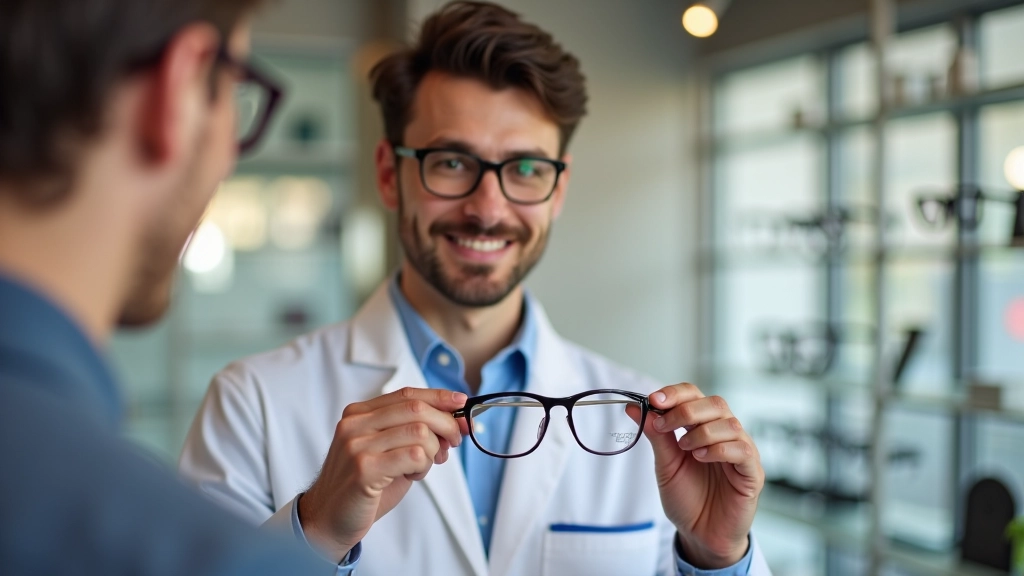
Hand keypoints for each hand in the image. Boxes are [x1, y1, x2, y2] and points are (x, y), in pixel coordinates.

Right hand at [298, 387, 466, 560]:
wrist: (328, 519)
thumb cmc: (363, 486)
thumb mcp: (388, 451)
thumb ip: (414, 433)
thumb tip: (456, 421)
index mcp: (359, 414)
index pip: (406, 394)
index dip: (438, 397)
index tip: (461, 402)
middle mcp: (355, 424)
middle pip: (416, 409)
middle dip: (446, 424)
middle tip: (454, 441)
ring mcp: (357, 445)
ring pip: (419, 432)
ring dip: (432, 451)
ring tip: (421, 467)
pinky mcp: (364, 468)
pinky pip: (414, 455)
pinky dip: (423, 466)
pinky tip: (412, 475)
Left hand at [627, 383, 763, 568]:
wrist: (700, 535)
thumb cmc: (687, 499)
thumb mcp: (665, 464)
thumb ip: (656, 435)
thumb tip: (635, 407)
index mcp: (703, 427)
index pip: (694, 396)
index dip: (675, 393)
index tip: (654, 400)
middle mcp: (724, 435)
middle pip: (715, 404)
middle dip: (686, 410)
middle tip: (664, 425)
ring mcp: (741, 453)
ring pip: (730, 424)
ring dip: (702, 431)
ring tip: (684, 448)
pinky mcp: (752, 474)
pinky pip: (743, 451)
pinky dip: (719, 449)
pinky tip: (701, 457)